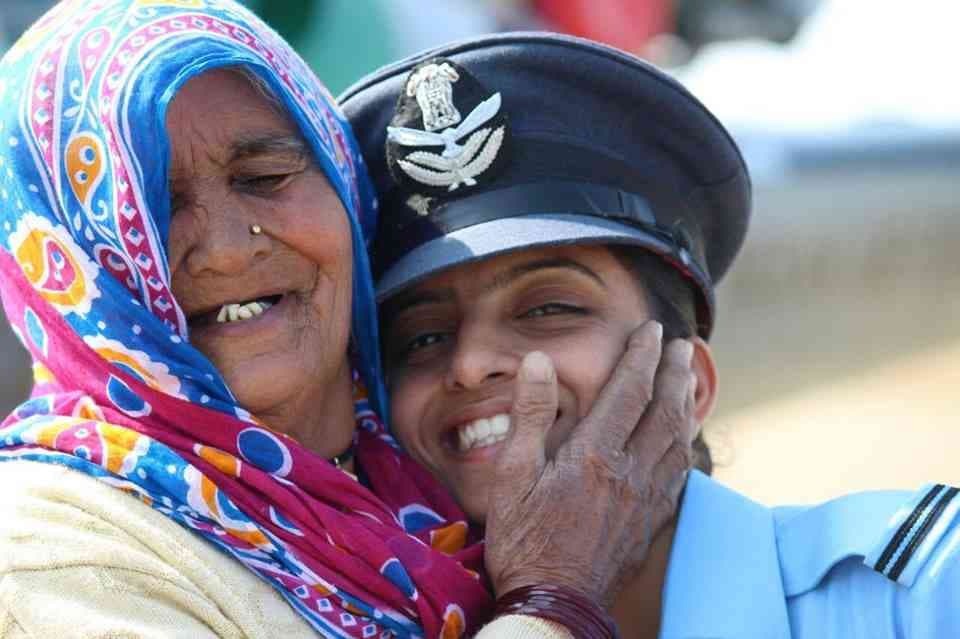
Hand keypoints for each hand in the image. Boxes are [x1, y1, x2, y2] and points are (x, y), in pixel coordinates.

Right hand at [483, 320, 697, 605]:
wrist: (554, 602)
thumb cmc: (524, 540)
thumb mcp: (512, 475)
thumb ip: (530, 414)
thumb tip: (539, 361)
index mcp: (595, 455)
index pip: (629, 390)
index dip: (641, 354)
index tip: (649, 328)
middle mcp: (630, 472)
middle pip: (665, 410)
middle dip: (675, 371)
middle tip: (681, 344)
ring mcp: (646, 499)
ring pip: (679, 440)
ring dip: (687, 403)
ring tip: (689, 379)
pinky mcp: (651, 522)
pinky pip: (679, 473)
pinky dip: (686, 444)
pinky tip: (684, 438)